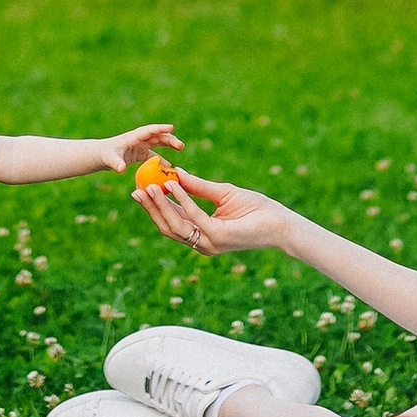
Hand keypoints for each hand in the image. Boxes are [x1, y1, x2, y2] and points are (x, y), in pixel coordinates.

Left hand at [103, 122, 181, 176]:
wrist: (100, 156)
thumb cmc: (104, 155)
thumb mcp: (110, 159)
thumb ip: (116, 163)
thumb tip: (121, 170)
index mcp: (133, 137)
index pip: (149, 131)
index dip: (160, 129)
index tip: (171, 128)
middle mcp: (139, 139)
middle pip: (157, 136)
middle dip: (169, 139)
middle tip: (181, 145)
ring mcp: (141, 145)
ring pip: (158, 142)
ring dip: (169, 144)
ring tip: (180, 148)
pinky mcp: (140, 153)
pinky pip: (154, 155)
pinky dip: (162, 160)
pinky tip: (169, 168)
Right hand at [133, 165, 293, 256]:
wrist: (280, 222)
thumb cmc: (256, 209)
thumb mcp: (222, 193)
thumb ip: (198, 186)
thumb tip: (176, 173)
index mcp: (202, 233)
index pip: (172, 221)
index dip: (155, 206)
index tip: (140, 189)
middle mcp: (202, 242)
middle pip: (168, 226)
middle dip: (151, 208)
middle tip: (136, 189)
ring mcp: (209, 242)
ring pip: (176, 224)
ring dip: (161, 204)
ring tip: (150, 185)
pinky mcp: (218, 237)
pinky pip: (194, 216)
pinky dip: (182, 199)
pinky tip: (174, 184)